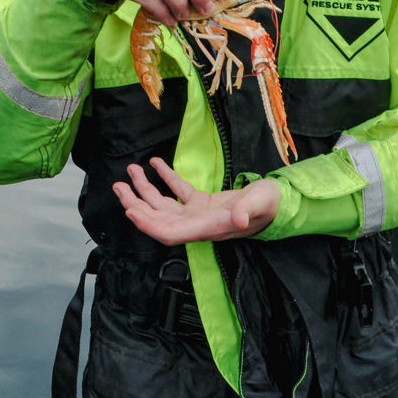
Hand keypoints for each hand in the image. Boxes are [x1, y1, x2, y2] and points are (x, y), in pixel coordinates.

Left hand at [113, 157, 280, 244]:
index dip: (148, 225)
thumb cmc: (269, 205)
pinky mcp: (203, 203)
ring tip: (130, 172)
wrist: (278, 205)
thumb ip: (245, 210)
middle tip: (119, 186)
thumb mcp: (259, 203)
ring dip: (144, 191)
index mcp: (207, 227)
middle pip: (159, 220)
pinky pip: (178, 192)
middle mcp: (197, 224)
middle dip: (136, 205)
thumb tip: (236, 219)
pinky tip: (155, 164)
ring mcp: (198, 214)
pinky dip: (166, 178)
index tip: (131, 211)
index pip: (170, 233)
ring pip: (164, 206)